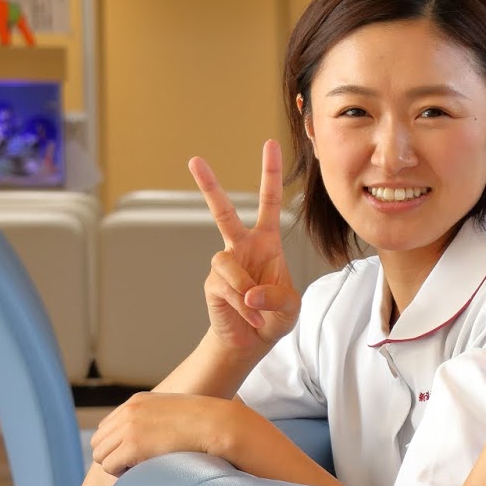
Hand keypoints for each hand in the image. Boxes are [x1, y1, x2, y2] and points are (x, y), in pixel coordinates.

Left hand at [90, 392, 239, 476]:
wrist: (217, 425)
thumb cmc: (205, 424)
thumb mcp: (175, 412)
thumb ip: (159, 419)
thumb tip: (158, 436)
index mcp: (137, 402)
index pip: (107, 426)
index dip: (117, 444)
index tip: (134, 454)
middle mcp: (128, 412)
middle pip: (98, 441)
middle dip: (113, 455)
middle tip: (134, 465)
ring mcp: (129, 428)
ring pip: (101, 455)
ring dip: (116, 465)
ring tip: (139, 469)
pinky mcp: (133, 445)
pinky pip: (110, 466)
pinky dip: (121, 473)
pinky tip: (141, 471)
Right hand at [191, 139, 300, 354]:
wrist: (251, 341)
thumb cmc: (274, 316)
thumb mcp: (291, 306)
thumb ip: (279, 297)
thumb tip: (250, 292)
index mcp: (267, 242)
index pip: (269, 202)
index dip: (270, 173)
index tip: (269, 144)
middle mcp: (242, 247)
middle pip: (223, 212)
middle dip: (209, 186)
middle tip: (194, 160)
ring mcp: (224, 264)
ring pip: (228, 264)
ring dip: (248, 290)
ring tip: (258, 310)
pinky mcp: (212, 283)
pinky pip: (226, 287)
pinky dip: (243, 306)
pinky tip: (250, 316)